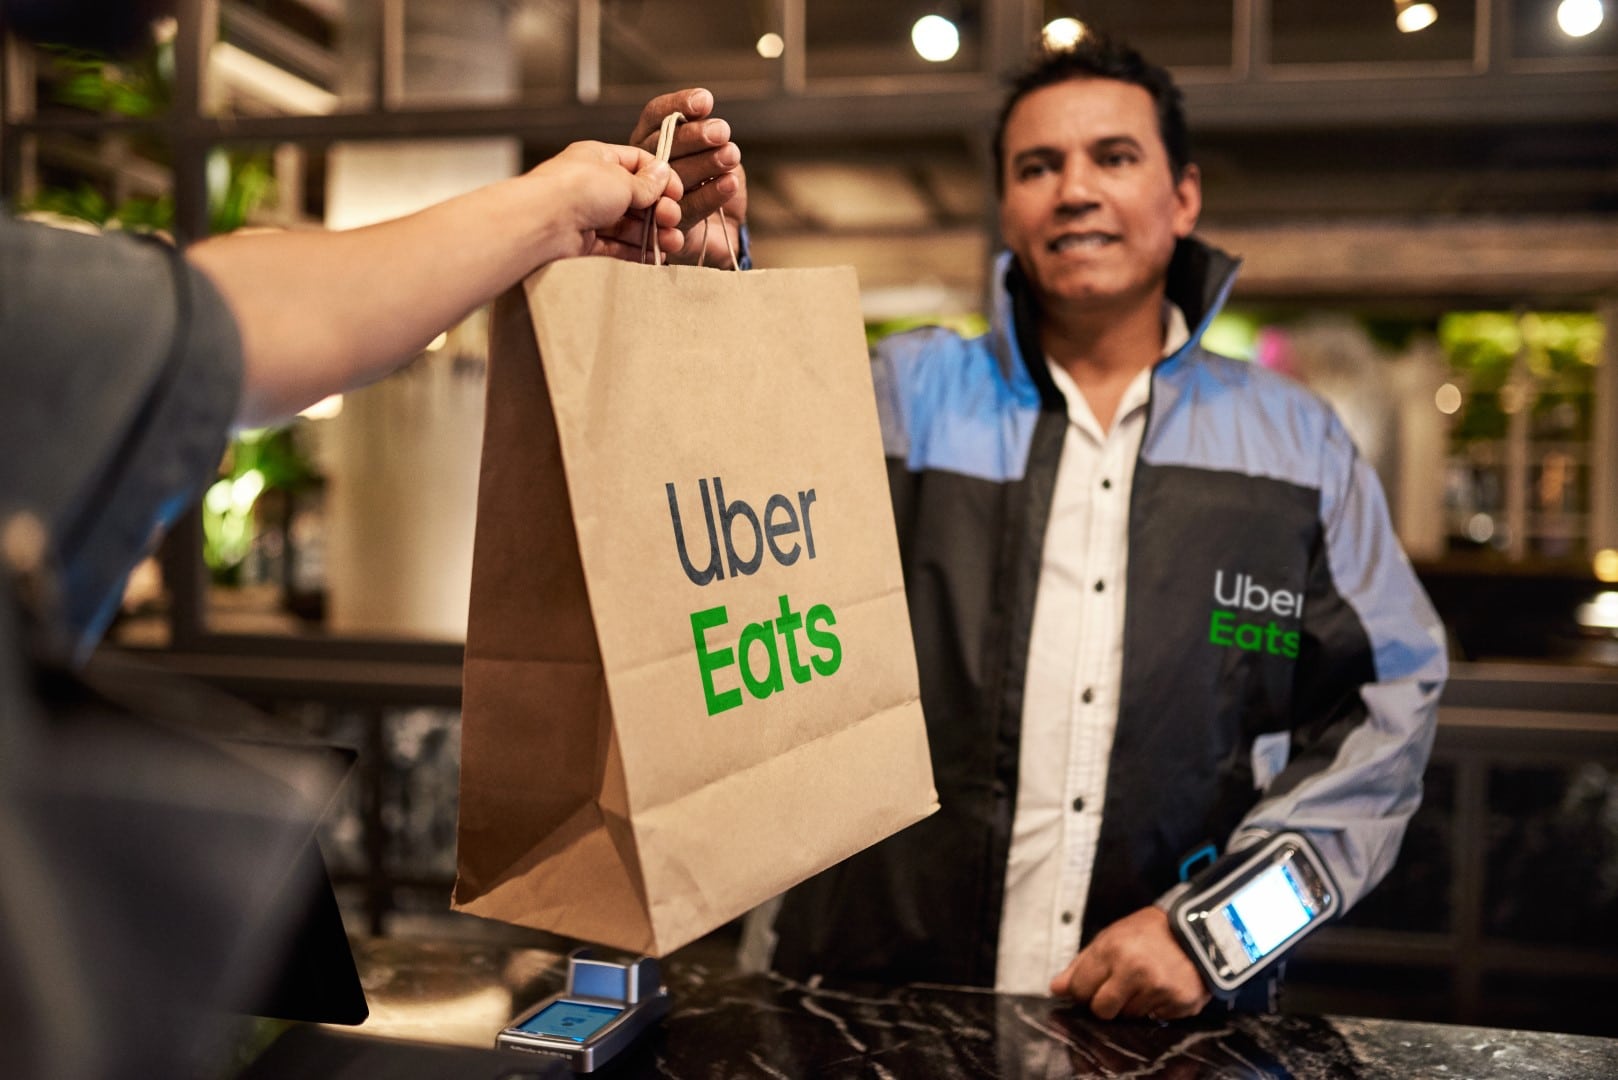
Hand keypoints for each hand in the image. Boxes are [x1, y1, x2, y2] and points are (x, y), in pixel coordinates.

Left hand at [525, 140, 682, 260]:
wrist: (542, 222)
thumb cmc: (578, 188)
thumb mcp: (621, 179)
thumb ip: (646, 183)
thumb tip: (664, 173)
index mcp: (599, 158)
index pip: (638, 163)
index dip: (661, 178)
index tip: (678, 192)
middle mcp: (593, 184)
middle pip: (636, 198)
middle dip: (659, 210)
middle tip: (673, 220)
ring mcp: (588, 213)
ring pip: (628, 224)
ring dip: (652, 233)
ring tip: (672, 244)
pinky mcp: (584, 241)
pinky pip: (616, 245)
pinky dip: (635, 251)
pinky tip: (655, 257)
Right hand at [630, 87, 747, 266]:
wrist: (725, 230)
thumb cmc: (716, 183)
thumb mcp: (716, 153)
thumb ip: (710, 139)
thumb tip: (714, 128)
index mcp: (650, 140)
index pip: (655, 116)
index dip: (677, 105)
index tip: (705, 101)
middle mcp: (643, 167)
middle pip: (660, 145)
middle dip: (692, 136)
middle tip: (722, 131)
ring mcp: (650, 198)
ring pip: (671, 177)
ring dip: (704, 163)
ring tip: (731, 155)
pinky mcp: (665, 229)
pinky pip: (687, 209)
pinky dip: (710, 194)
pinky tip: (729, 182)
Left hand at [1049, 907, 1210, 1020]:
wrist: (1199, 930)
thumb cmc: (1149, 931)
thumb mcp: (1111, 937)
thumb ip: (1081, 964)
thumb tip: (1056, 989)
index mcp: (1112, 950)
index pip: (1080, 990)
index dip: (1083, 991)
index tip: (1092, 986)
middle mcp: (1135, 970)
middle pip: (1102, 1011)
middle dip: (1105, 1004)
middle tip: (1118, 988)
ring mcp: (1159, 989)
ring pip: (1128, 1018)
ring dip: (1132, 1005)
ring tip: (1144, 983)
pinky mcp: (1179, 1002)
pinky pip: (1154, 1019)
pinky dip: (1155, 1008)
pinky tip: (1161, 988)